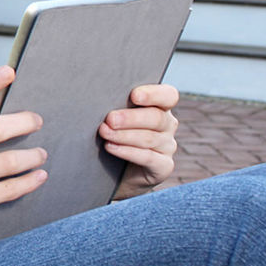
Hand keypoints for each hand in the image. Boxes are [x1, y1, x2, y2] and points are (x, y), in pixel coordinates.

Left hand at [101, 83, 179, 198]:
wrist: (117, 171)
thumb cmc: (115, 134)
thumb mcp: (117, 117)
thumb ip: (116, 106)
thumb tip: (98, 97)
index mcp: (160, 106)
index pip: (168, 95)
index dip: (153, 94)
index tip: (134, 95)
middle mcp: (167, 125)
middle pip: (156, 118)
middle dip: (130, 118)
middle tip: (110, 119)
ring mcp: (167, 146)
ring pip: (149, 138)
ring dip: (124, 135)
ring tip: (104, 132)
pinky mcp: (163, 166)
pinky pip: (148, 158)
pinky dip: (127, 152)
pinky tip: (111, 147)